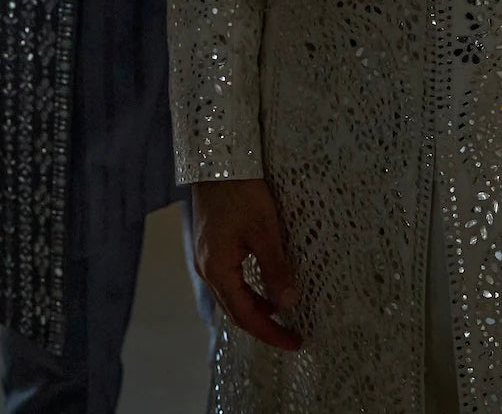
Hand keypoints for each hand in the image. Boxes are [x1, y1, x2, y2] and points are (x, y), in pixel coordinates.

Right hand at [191, 178, 300, 350]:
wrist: (218, 159)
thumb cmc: (240, 190)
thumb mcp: (264, 230)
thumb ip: (275, 269)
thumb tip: (288, 304)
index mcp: (217, 269)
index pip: (245, 316)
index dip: (271, 333)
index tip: (295, 342)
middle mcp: (207, 268)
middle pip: (235, 310)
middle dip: (264, 325)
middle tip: (292, 334)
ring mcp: (206, 257)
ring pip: (232, 295)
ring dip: (257, 307)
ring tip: (284, 312)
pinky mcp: (211, 245)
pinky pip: (230, 279)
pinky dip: (249, 289)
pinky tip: (266, 285)